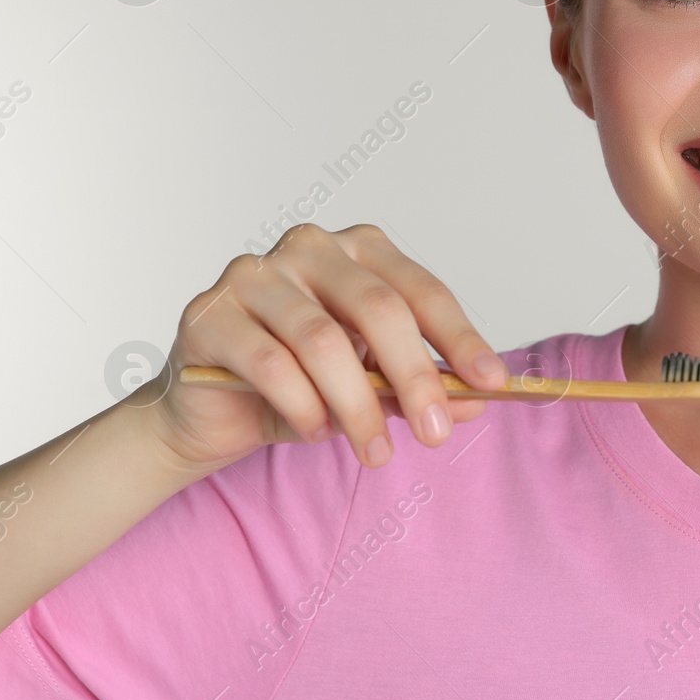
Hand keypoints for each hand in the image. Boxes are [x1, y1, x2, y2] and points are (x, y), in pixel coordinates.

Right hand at [138, 223, 507, 473]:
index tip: (492, 383)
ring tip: (375, 451)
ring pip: (322, 341)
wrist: (206, 415)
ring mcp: (253, 275)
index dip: (460, 338)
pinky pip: (269, 364)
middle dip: (415, 376)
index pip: (421, 289)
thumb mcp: (368, 387)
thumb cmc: (296, 388)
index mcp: (357, 251)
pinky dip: (303, 407)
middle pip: (377, 307)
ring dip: (357, 406)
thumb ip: (415, 387)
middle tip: (435, 432)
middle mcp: (308, 248)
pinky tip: (316, 432)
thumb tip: (474, 402)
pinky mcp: (209, 314)